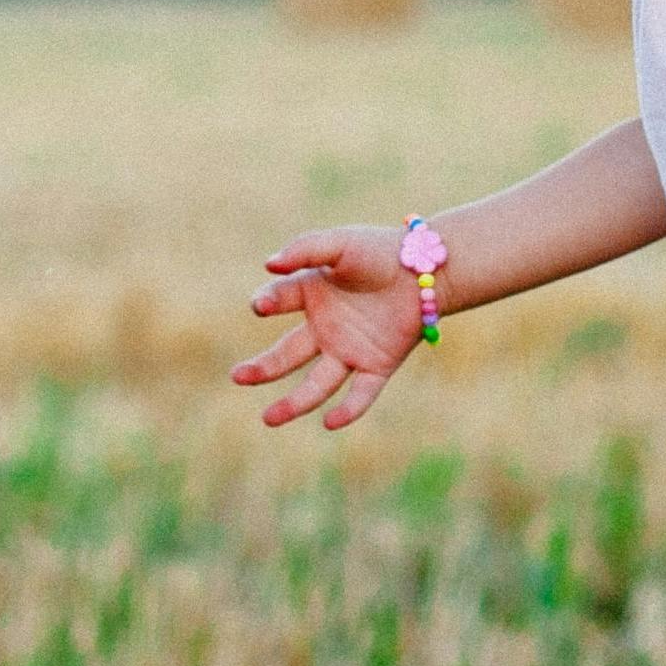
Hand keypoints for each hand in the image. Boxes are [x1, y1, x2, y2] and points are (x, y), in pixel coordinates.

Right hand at [229, 223, 425, 432]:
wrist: (427, 268)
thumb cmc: (380, 251)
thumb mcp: (341, 243)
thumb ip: (306, 249)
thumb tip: (268, 263)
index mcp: (312, 293)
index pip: (280, 300)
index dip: (268, 302)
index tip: (261, 305)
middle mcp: (325, 327)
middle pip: (287, 354)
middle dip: (262, 368)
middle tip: (238, 376)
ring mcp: (349, 349)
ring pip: (317, 383)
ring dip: (294, 403)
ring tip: (268, 419)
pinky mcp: (377, 365)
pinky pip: (360, 393)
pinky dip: (348, 409)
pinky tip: (330, 422)